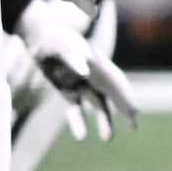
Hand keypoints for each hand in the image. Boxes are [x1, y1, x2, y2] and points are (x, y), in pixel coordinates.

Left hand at [12, 0, 136, 140]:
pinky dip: (78, 121)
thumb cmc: (52, 36)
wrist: (37, 33)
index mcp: (96, 63)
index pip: (115, 83)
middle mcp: (92, 74)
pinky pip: (75, 107)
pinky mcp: (65, 88)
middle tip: (133, 123)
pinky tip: (81, 136)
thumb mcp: (62, 44)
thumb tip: (85, 73)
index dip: (125, 98)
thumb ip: (74, 57)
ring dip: (104, 119)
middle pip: (112, 93)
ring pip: (96, 103)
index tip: (134, 113)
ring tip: (108, 137)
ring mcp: (80, 82)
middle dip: (124, 107)